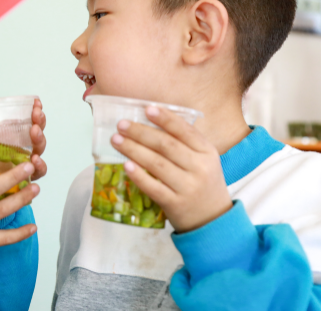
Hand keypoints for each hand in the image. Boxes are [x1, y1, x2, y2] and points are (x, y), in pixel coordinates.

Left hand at [110, 106, 231, 232]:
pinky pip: (154, 188)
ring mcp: (188, 187)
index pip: (185, 131)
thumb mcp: (203, 160)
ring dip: (134, 150)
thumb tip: (150, 120)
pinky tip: (126, 165)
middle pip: (166, 145)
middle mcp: (200, 168)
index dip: (165, 118)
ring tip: (116, 140)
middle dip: (141, 132)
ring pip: (157, 164)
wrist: (212, 219)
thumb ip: (184, 143)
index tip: (147, 108)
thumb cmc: (202, 182)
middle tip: (121, 124)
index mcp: (207, 152)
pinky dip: (139, 176)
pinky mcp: (176, 204)